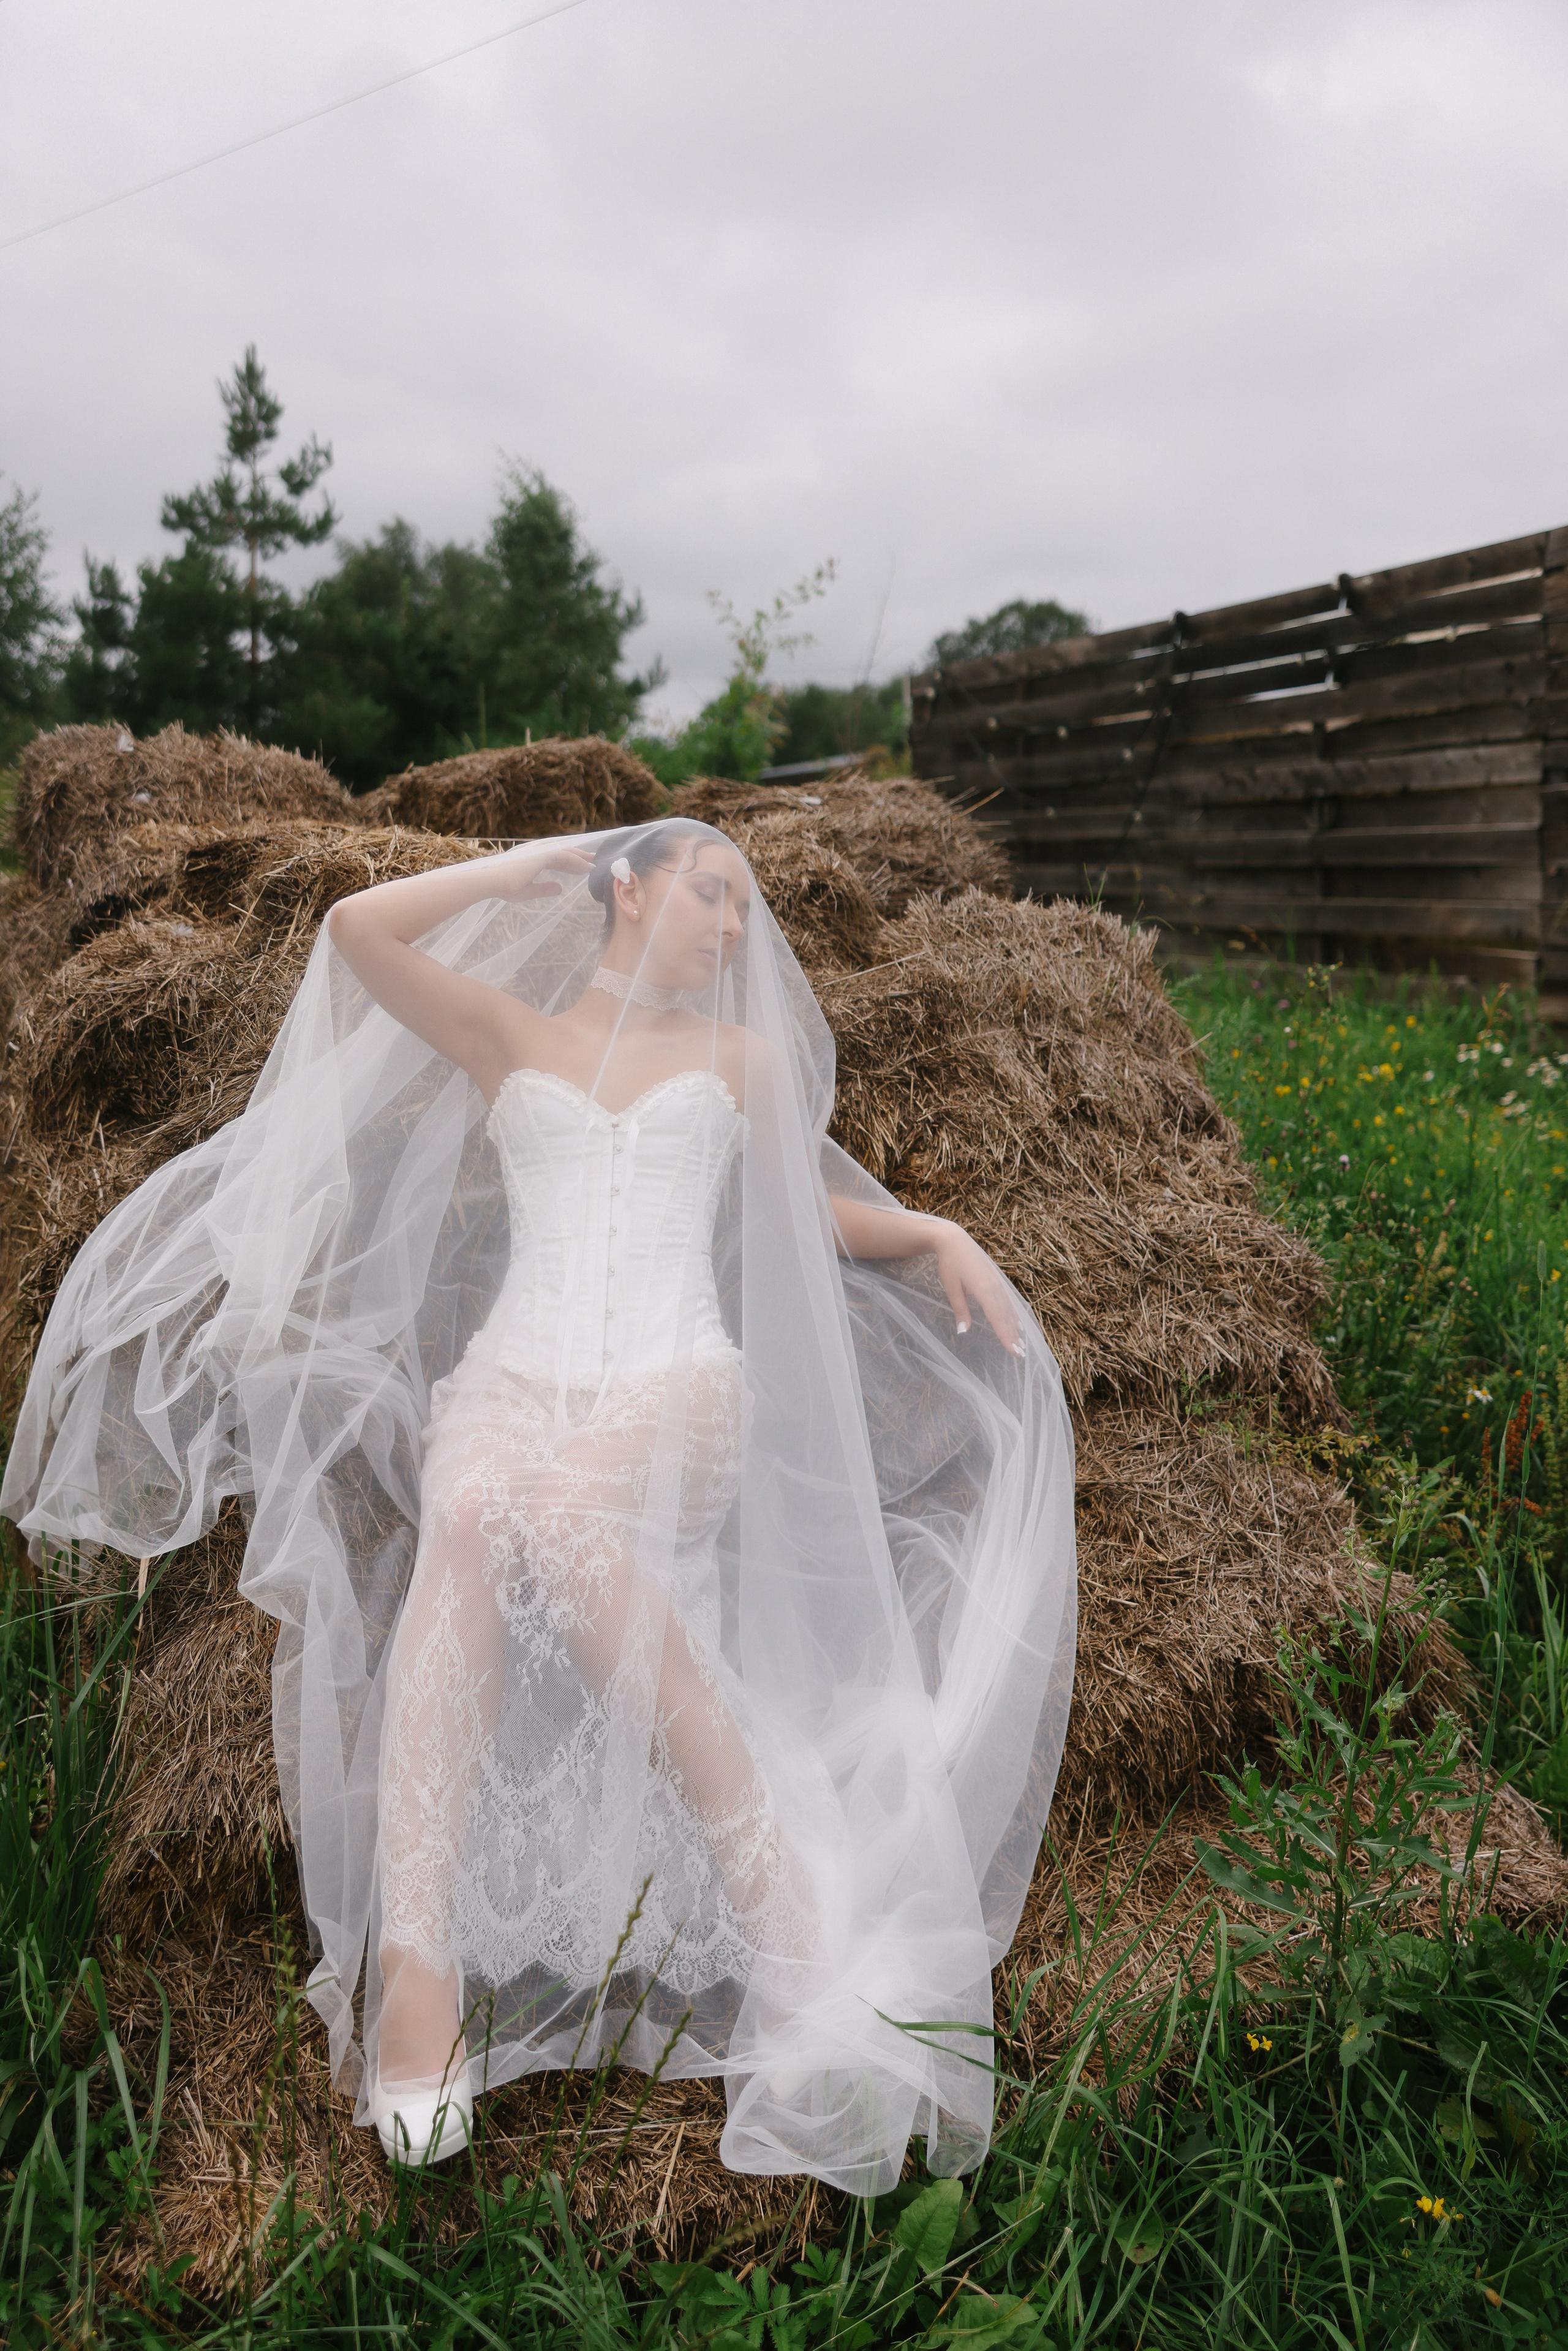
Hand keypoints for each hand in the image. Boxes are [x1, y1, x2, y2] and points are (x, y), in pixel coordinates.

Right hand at [492, 843, 593, 900]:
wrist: (493, 882)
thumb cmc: (505, 888)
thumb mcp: (529, 891)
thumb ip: (545, 889)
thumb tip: (560, 888)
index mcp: (531, 860)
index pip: (555, 860)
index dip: (568, 864)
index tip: (580, 869)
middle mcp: (536, 852)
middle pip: (562, 853)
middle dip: (577, 857)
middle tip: (591, 861)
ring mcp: (539, 852)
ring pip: (565, 852)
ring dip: (580, 857)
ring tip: (593, 862)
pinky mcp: (541, 855)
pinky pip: (564, 856)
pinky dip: (576, 860)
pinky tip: (586, 867)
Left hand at [929, 1221, 1026, 1356]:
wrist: (954, 1239)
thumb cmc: (949, 1264)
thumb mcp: (951, 1288)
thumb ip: (960, 1310)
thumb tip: (963, 1332)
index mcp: (984, 1290)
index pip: (997, 1318)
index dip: (1006, 1336)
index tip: (1014, 1352)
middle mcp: (995, 1287)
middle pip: (1006, 1316)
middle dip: (1013, 1336)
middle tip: (1021, 1354)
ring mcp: (997, 1282)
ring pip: (1009, 1309)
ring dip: (1015, 1327)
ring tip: (1021, 1343)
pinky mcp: (995, 1279)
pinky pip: (1007, 1300)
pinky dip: (1012, 1313)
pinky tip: (1017, 1322)